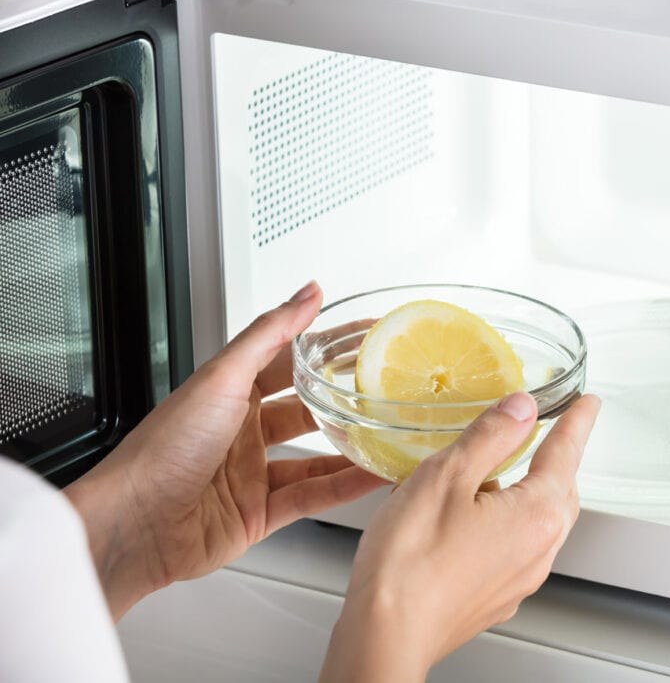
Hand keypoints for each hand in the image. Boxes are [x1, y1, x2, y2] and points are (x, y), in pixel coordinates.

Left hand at [65, 281, 386, 618]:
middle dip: (343, 399)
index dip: (326, 347)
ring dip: (350, 447)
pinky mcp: (259, 514)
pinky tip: (371, 477)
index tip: (363, 335)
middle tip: (385, 387)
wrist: (135, 522)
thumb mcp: (222, 377)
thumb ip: (270, 334)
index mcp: (227, 393)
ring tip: (387, 435)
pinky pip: (312, 495)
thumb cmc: (163, 447)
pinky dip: (345, 487)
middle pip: (305, 409)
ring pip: (315, 456)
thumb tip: (305, 293)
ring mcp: (251, 474)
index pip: (287, 360)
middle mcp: (240, 431)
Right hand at [321, 391, 600, 681]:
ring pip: (538, 522)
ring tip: (498, 471)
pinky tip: (471, 517)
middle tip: (552, 432)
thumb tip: (521, 407)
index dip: (577, 422)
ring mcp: (519, 579)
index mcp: (536, 514)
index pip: (566, 453)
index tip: (587, 404)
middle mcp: (538, 550)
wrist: (385, 635)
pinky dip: (505, 522)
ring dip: (528, 492)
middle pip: (560, 491)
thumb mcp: (447, 475)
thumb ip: (490, 436)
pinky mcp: (495, 597)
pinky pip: (515, 548)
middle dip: (558, 459)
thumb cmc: (411, 562)